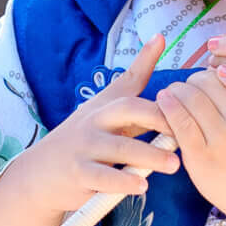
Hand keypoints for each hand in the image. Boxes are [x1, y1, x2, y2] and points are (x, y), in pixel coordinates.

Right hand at [0, 39, 177, 225]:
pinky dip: (123, 182)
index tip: (172, 64)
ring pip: (120, 149)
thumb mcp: (106, 106)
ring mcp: (84, 147)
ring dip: (149, 157)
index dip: (151, 74)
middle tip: (184, 133)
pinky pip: (103, 177)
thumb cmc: (85, 137)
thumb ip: (134, 79)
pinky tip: (142, 186)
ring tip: (174, 164)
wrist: (41, 173)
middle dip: (158, 119)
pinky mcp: (78, 173)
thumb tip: (160, 39)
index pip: (132, 86)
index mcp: (106, 105)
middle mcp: (94, 121)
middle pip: (128, 112)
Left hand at [158, 67, 225, 225]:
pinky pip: (178, 122)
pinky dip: (167, 106)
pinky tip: (163, 101)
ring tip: (174, 93)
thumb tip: (224, 66)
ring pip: (190, 97)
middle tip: (189, 88)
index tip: (211, 75)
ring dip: (177, 90)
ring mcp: (220, 139)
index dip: (216, 69)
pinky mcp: (199, 156)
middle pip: (207, 81)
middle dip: (194, 80)